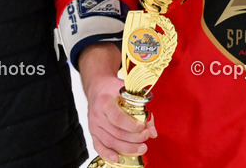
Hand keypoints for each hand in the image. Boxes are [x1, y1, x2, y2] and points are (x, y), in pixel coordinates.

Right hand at [78, 43, 157, 162]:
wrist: (98, 87)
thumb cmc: (114, 89)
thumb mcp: (129, 92)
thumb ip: (142, 109)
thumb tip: (152, 132)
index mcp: (105, 101)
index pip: (118, 118)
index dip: (132, 125)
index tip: (143, 127)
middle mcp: (97, 114)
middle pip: (116, 132)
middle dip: (134, 138)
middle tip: (146, 137)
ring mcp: (93, 125)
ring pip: (110, 142)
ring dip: (127, 149)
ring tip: (141, 148)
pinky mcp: (92, 132)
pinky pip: (99, 147)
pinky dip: (108, 155)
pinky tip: (118, 159)